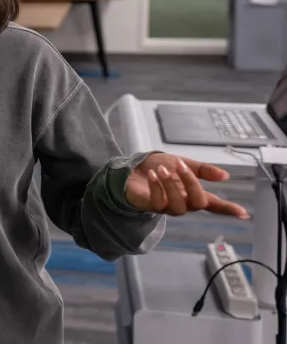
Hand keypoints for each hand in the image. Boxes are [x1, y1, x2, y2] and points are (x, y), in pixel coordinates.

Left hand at [125, 153, 249, 218]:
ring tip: (163, 169)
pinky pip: (157, 203)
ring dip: (171, 185)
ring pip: (178, 206)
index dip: (228, 209)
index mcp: (193, 194)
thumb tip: (225, 176)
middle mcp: (183, 203)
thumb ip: (202, 170)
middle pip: (198, 203)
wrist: (133, 168)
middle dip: (191, 183)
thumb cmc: (160, 167)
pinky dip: (156, 188)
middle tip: (181, 166)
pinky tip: (153, 175)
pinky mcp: (150, 206)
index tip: (243, 213)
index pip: (214, 204)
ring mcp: (166, 207)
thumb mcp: (183, 163)